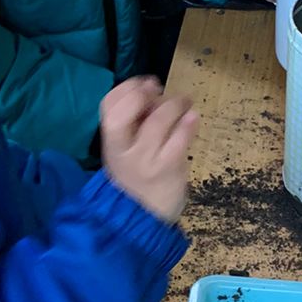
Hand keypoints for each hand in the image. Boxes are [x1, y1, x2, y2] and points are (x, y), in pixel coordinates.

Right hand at [100, 77, 196, 224]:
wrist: (141, 217)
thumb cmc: (136, 178)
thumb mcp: (126, 151)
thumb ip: (135, 124)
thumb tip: (154, 92)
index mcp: (111, 142)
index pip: (108, 105)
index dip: (127, 88)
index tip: (144, 84)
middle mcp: (123, 150)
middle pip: (124, 112)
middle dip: (144, 93)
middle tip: (161, 90)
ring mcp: (146, 160)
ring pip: (159, 121)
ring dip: (175, 104)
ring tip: (185, 102)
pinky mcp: (168, 169)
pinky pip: (180, 139)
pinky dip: (188, 123)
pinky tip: (193, 118)